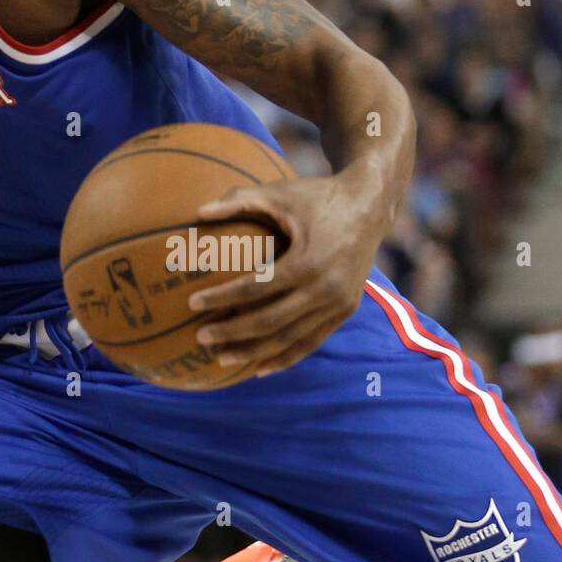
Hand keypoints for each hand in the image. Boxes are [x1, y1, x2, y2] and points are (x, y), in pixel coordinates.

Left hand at [186, 172, 386, 377]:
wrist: (370, 207)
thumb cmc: (317, 197)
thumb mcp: (279, 193)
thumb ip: (239, 200)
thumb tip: (198, 211)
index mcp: (309, 261)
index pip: (256, 287)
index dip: (222, 297)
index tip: (192, 302)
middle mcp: (327, 289)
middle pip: (271, 321)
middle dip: (232, 332)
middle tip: (200, 337)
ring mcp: (339, 304)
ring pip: (291, 339)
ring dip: (255, 352)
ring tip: (220, 358)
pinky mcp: (345, 312)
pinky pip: (312, 342)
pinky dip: (285, 357)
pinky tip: (259, 368)